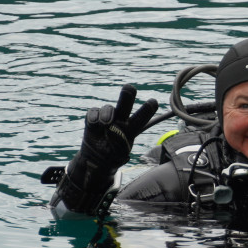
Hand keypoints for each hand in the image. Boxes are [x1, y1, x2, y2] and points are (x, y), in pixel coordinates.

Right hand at [53, 84, 157, 214]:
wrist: (95, 160)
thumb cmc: (112, 158)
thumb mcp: (120, 159)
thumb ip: (121, 155)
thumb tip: (122, 157)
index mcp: (131, 129)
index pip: (141, 118)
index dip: (147, 110)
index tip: (154, 101)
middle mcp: (120, 121)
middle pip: (125, 105)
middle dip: (128, 95)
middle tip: (130, 87)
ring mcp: (106, 119)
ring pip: (108, 108)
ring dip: (107, 112)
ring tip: (106, 123)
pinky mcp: (93, 120)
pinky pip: (93, 112)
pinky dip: (94, 116)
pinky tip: (95, 123)